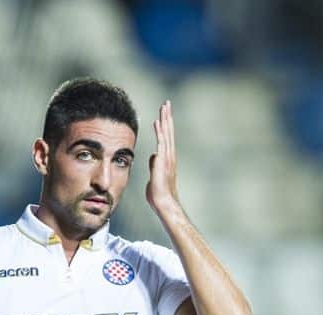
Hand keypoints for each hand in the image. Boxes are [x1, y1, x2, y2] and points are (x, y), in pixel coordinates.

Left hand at [146, 100, 180, 215]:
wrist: (164, 203)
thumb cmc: (159, 194)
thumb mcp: (154, 176)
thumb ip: (154, 164)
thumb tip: (153, 156)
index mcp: (167, 158)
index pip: (166, 138)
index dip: (165, 125)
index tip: (164, 113)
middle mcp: (169, 156)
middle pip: (168, 132)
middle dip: (167, 117)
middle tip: (167, 103)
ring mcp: (167, 158)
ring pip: (166, 134)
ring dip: (165, 119)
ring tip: (164, 106)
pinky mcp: (163, 161)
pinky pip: (161, 142)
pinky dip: (160, 131)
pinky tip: (157, 121)